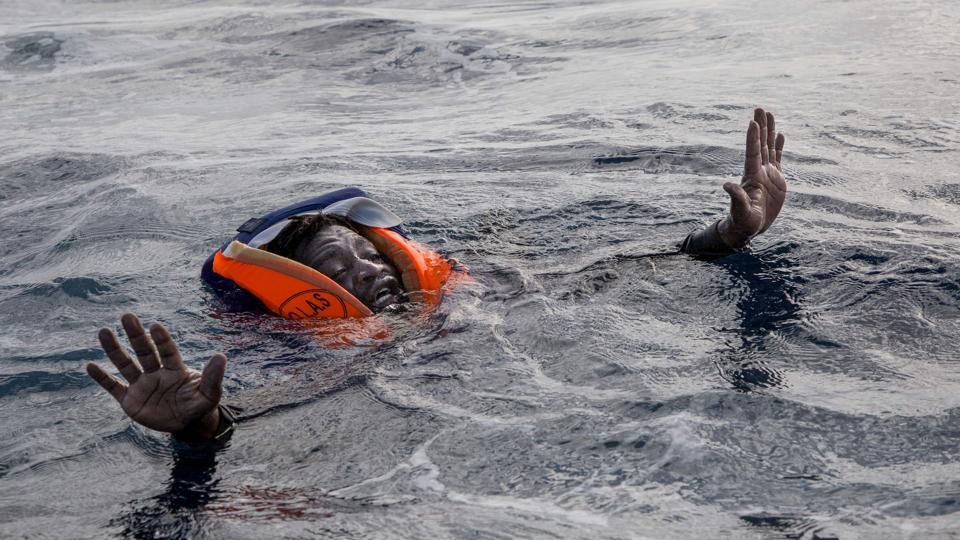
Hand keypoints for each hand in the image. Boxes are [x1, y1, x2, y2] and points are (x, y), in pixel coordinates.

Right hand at [86, 313, 226, 440]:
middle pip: (144, 351)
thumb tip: (220, 356)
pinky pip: (114, 387)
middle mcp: (156, 373)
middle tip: (127, 316)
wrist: (187, 424)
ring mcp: (141, 385)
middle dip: (136, 335)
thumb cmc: (199, 405)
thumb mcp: (209, 394)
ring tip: (104, 331)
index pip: (167, 351)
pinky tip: (90, 366)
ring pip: (125, 364)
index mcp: (175, 369)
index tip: (156, 326)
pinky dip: (103, 378)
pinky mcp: (130, 401)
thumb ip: (213, 377)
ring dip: (114, 350)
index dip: (162, 340)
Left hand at [718, 107, 786, 248]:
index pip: (752, 153)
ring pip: (769, 147)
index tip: (752, 122)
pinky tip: (780, 134)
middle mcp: (759, 171)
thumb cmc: (743, 221)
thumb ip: (736, 198)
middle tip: (760, 108)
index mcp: (751, 176)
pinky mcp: (776, 179)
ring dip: (770, 131)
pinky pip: (778, 158)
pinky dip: (779, 146)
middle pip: (760, 144)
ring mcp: (768, 173)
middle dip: (761, 126)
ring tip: (770, 114)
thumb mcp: (741, 210)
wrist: (749, 227)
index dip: (753, 138)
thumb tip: (726, 185)